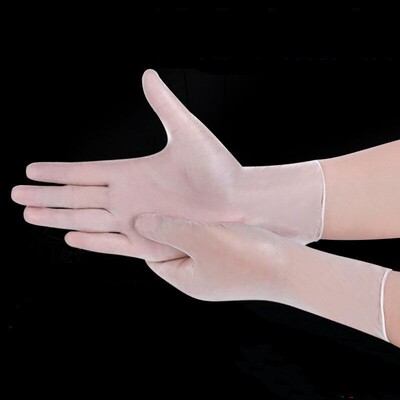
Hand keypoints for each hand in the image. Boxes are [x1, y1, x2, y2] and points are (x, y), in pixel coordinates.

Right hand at [12, 70, 323, 260]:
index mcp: (132, 172)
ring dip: (56, 218)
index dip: (57, 172)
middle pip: (75, 197)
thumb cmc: (218, 168)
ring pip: (85, 220)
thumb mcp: (187, 132)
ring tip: (29, 215)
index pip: (84, 172)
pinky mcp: (147, 241)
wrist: (239, 202)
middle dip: (45, 197)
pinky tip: (69, 237)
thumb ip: (163, 105)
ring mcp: (136, 220)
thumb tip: (147, 73)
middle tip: (16, 196)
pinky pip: (110, 243)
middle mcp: (128, 196)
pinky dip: (89, 241)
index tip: (31, 168)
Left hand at [134, 213, 391, 341]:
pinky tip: (213, 212)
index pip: (155, 257)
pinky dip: (209, 230)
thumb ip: (168, 230)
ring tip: (189, 204)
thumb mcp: (201, 238)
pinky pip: (213, 244)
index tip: (147, 211)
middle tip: (167, 203)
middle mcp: (200, 279)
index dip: (148, 235)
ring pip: (195, 244)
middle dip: (170, 228)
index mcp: (186, 279)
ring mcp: (218, 273)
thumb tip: (139, 223)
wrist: (292, 269)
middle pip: (174, 249)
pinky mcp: (234, 263)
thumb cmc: (246, 256)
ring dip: (191, 226)